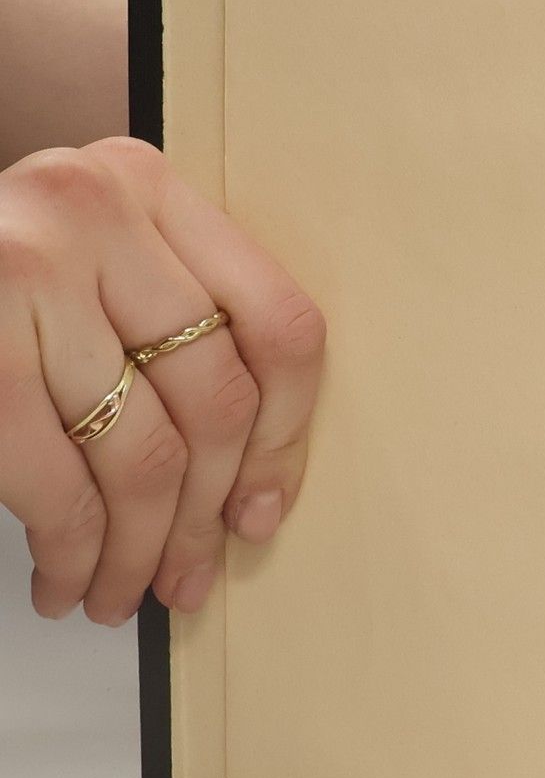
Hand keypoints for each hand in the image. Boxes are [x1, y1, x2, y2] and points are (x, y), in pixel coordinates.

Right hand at [0, 137, 323, 622]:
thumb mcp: (87, 258)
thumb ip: (166, 318)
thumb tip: (246, 481)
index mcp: (147, 186)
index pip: (277, 322)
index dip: (284, 436)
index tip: (264, 506)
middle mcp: (95, 214)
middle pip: (215, 399)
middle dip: (206, 515)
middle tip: (189, 574)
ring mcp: (27, 273)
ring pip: (143, 453)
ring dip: (138, 550)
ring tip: (121, 591)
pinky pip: (59, 483)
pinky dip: (71, 551)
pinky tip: (65, 577)